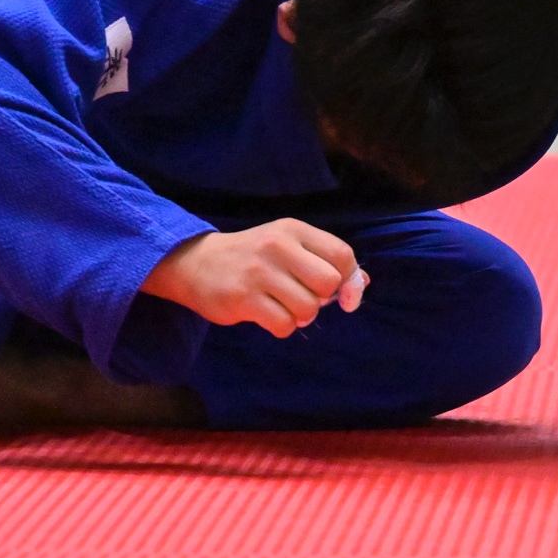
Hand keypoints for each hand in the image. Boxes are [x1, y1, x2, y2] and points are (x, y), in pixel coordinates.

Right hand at [139, 220, 363, 337]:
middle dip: (322, 298)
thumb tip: (362, 283)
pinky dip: (282, 327)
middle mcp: (277, 246)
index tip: (342, 294)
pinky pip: (284, 325)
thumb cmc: (252, 256)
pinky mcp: (243, 299)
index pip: (342, 254)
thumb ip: (324, 260)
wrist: (196, 262)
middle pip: (328, 283)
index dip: (349, 280)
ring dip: (300, 315)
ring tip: (282, 305)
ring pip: (308, 308)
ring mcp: (259, 273)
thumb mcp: (288, 246)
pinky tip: (267, 314)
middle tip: (303, 296)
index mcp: (293, 230)